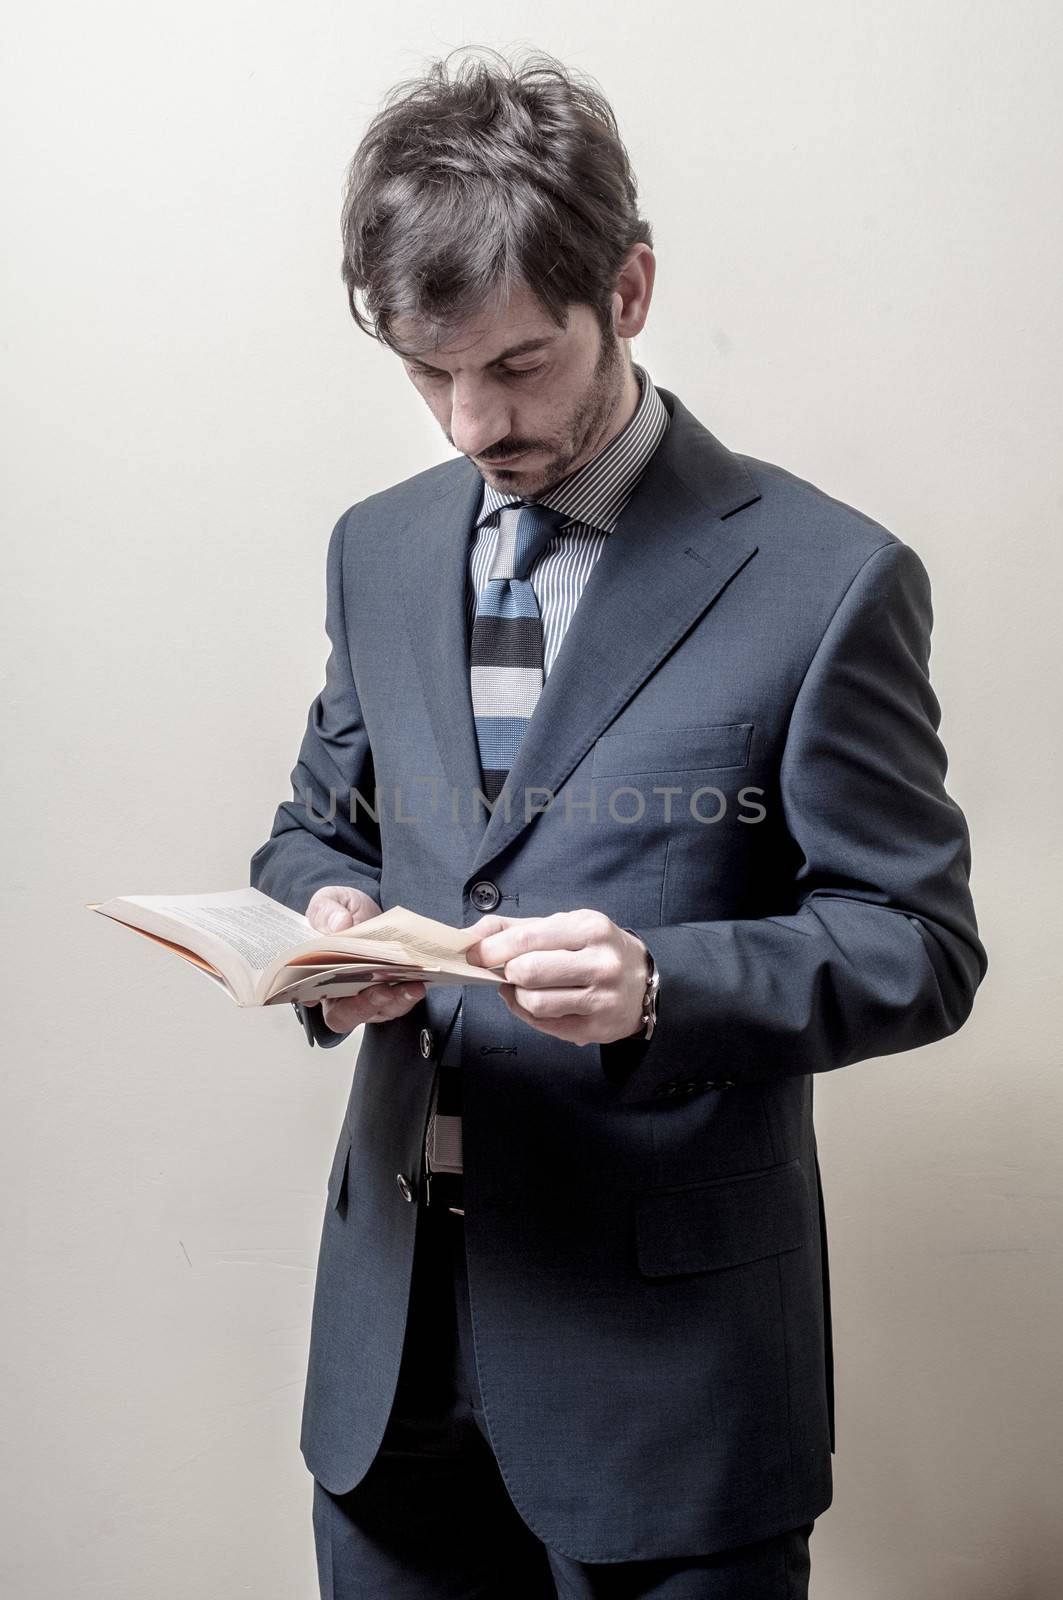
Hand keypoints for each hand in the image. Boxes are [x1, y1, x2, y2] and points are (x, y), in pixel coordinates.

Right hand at [304, 886, 424, 1030]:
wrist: (365, 911)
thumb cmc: (340, 911)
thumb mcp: (328, 902)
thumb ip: (327, 912)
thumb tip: (340, 924)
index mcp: (315, 973)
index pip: (309, 995)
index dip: (313, 999)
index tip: (320, 995)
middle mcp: (339, 993)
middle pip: (347, 1014)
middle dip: (365, 1005)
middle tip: (381, 991)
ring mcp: (366, 997)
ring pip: (378, 1011)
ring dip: (396, 1001)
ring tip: (412, 986)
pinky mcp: (390, 992)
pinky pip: (400, 1002)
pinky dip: (410, 993)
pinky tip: (421, 980)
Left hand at [465, 909, 648, 1047]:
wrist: (646, 981)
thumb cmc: (596, 949)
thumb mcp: (565, 926)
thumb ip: (517, 928)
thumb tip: (470, 935)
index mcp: (589, 929)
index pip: (527, 939)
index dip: (491, 949)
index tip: (473, 955)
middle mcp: (600, 963)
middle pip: (528, 972)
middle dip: (507, 972)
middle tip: (506, 970)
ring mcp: (600, 998)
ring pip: (534, 1002)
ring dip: (517, 996)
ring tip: (523, 987)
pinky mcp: (596, 1027)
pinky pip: (545, 1024)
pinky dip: (529, 1013)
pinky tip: (537, 1002)